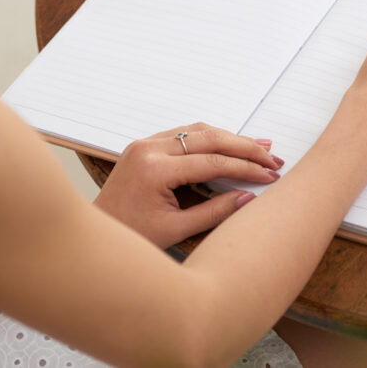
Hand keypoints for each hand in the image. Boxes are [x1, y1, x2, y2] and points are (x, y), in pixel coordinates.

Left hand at [93, 123, 283, 248]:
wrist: (94, 235)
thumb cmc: (130, 236)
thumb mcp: (176, 230)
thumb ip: (215, 212)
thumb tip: (249, 197)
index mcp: (155, 171)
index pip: (213, 162)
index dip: (246, 168)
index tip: (270, 174)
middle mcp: (149, 150)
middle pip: (209, 138)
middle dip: (246, 147)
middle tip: (272, 157)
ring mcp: (145, 144)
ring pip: (198, 131)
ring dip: (231, 137)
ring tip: (260, 147)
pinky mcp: (145, 146)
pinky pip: (184, 135)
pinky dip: (211, 138)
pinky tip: (230, 144)